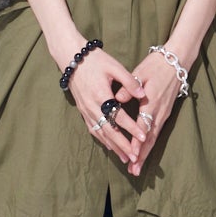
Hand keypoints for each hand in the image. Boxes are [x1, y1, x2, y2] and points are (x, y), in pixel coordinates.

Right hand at [68, 48, 149, 168]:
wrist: (71, 58)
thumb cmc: (95, 60)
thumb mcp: (114, 67)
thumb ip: (129, 81)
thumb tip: (143, 95)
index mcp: (101, 95)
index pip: (119, 116)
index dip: (131, 128)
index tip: (143, 137)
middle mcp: (92, 106)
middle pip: (109, 130)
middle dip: (123, 145)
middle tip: (134, 157)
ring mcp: (86, 110)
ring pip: (101, 133)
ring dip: (113, 147)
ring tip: (125, 158)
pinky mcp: (83, 111)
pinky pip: (93, 129)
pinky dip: (102, 140)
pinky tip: (110, 147)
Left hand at [121, 50, 184, 177]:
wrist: (178, 60)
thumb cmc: (157, 65)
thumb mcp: (140, 73)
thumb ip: (128, 88)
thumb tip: (115, 99)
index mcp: (151, 103)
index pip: (143, 128)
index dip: (136, 143)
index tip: (131, 156)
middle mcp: (159, 112)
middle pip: (150, 139)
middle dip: (141, 155)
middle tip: (134, 171)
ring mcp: (164, 113)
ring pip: (154, 137)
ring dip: (146, 153)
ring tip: (137, 167)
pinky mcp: (165, 112)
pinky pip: (157, 131)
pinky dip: (150, 144)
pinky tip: (144, 151)